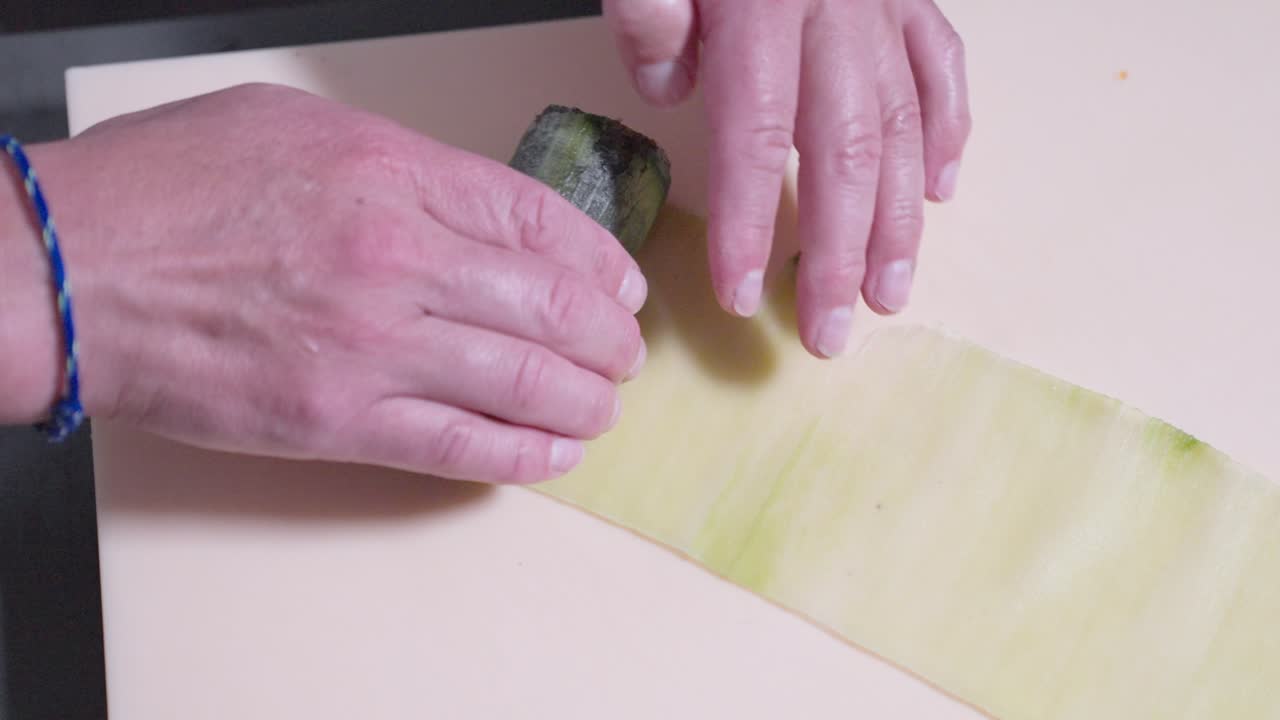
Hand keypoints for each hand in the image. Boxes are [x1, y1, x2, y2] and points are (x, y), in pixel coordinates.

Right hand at [19, 83, 646, 482]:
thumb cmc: (164, 190)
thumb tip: (471, 204)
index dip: (600, 260)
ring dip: (584, 401)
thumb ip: (398, 162)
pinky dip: (522, 455)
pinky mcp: (340, 420)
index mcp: (394, 175)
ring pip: (524, 382)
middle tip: (623, 353)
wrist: (68, 272)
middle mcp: (401, 260)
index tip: (621, 283)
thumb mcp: (293, 127)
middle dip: (608, 338)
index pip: (540, 221)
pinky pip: (461, 446)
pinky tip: (555, 454)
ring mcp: (374, 346)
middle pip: (553, 305)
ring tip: (602, 407)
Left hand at [603, 0, 970, 356]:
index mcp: (765, 4)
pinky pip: (943, 66)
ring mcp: (885, 4)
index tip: (738, 296)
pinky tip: (946, 190)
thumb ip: (650, 8)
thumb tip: (671, 81)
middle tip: (829, 334)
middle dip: (837, 253)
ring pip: (905, 126)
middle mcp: (838, 12)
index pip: (754, 134)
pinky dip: (951, 131)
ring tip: (892, 293)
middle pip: (844, 153)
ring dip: (900, 220)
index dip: (745, 221)